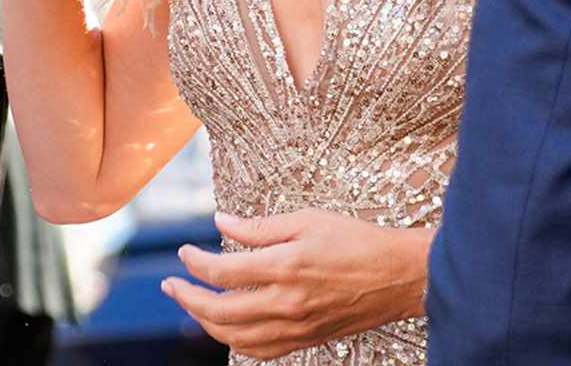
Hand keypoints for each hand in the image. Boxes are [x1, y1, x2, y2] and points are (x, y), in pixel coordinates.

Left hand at [161, 209, 430, 360]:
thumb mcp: (306, 219)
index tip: (183, 252)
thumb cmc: (356, 240)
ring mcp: (297, 327)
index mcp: (285, 267)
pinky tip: (226, 329)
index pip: (223, 272)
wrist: (399, 276)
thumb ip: (259, 227)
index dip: (195, 263)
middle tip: (171, 285)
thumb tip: (220, 223)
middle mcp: (287, 303)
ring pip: (237, 338)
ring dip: (206, 324)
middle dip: (188, 299)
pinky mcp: (308, 339)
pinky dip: (237, 343)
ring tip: (191, 306)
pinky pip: (263, 351)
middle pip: (221, 311)